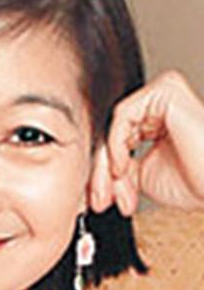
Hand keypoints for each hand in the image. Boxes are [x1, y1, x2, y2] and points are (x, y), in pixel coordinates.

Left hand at [89, 70, 203, 215]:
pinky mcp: (165, 91)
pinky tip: (122, 167)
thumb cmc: (197, 183)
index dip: (104, 171)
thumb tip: (96, 173)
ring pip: (115, 125)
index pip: (117, 138)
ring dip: (108, 162)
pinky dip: (116, 144)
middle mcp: (160, 104)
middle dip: (103, 171)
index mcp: (157, 120)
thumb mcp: (143, 176)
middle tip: (100, 199)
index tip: (99, 199)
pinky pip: (123, 115)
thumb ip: (119, 167)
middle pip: (113, 132)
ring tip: (117, 186)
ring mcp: (163, 94)